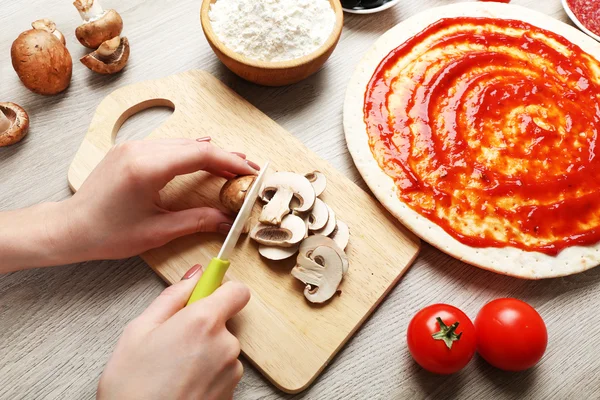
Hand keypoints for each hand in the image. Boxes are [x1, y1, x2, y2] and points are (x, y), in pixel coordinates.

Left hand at [66, 137, 258, 260]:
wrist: (69, 228)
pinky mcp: (128, 151)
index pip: (201, 154)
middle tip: (248, 169)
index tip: (249, 171)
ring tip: (232, 164)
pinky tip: (203, 154)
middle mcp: (140, 150)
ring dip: (208, 153)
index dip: (230, 162)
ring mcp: (132, 147)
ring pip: (181, 143)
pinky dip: (189, 152)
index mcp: (147, 168)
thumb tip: (226, 221)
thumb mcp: (157, 231)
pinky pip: (166, 145)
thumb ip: (196, 221)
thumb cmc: (107, 234)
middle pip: (194, 145)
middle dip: (224, 156)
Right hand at [98, 264, 250, 399]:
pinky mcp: (231, 392)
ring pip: (221, 348)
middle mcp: (225, 344)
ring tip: (172, 369)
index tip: (206, 293)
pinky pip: (221, 371)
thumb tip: (194, 276)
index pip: (237, 291)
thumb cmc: (132, 387)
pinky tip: (181, 384)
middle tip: (171, 341)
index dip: (222, 290)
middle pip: (223, 322)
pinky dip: (206, 373)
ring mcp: (231, 371)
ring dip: (203, 352)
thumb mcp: (139, 331)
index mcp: (203, 321)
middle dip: (202, 326)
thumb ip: (172, 297)